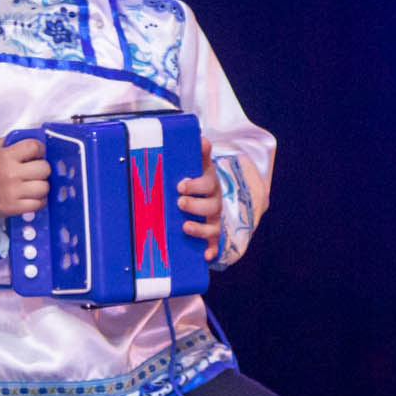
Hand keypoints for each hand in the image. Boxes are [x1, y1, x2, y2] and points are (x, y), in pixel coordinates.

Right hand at [0, 135, 49, 219]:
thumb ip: (11, 144)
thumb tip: (32, 144)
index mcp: (6, 155)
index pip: (34, 146)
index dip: (39, 150)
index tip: (36, 154)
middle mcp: (11, 173)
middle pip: (44, 168)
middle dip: (42, 170)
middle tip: (35, 172)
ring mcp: (13, 192)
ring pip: (44, 187)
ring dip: (41, 187)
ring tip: (33, 186)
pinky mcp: (14, 207)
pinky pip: (38, 204)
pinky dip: (38, 201)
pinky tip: (31, 198)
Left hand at [177, 139, 223, 260]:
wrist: (206, 200)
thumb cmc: (195, 182)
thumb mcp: (197, 167)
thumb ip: (198, 154)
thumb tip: (201, 138)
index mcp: (209, 185)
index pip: (207, 183)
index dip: (196, 184)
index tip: (180, 184)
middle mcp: (214, 203)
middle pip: (210, 205)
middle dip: (195, 205)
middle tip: (179, 202)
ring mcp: (214, 221)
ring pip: (212, 226)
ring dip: (199, 228)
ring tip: (185, 226)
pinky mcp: (213, 237)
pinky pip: (215, 245)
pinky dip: (211, 251)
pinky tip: (205, 256)